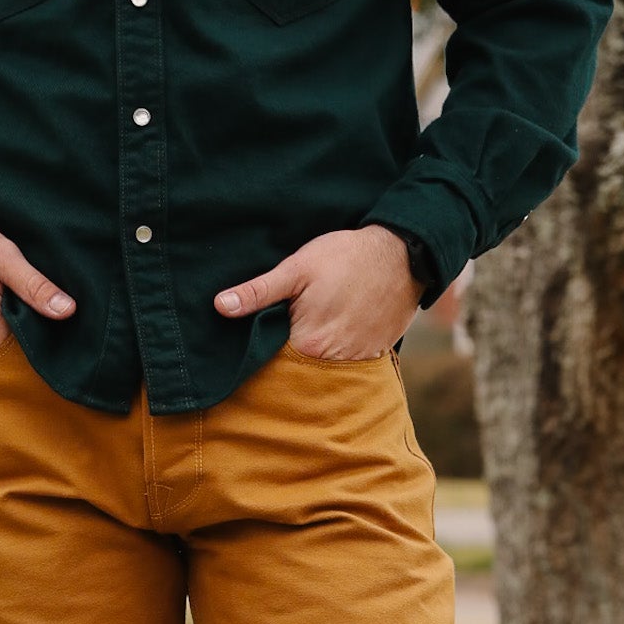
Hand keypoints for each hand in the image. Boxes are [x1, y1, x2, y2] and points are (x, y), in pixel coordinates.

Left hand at [214, 225, 423, 360]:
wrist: (403, 255)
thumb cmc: (346, 257)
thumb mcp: (297, 268)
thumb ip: (258, 291)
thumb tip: (220, 307)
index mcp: (306, 345)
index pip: (271, 361)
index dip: (262, 349)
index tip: (258, 338)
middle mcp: (331, 363)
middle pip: (297, 368)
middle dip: (287, 356)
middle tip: (289, 329)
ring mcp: (356, 362)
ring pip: (322, 368)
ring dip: (314, 356)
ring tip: (315, 328)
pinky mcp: (374, 355)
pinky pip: (348, 364)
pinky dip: (338, 354)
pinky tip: (337, 333)